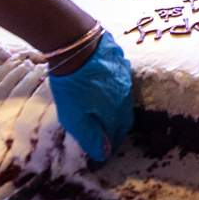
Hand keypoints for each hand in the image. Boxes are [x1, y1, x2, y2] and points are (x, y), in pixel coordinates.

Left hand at [47, 31, 133, 161]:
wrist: (77, 44)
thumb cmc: (72, 85)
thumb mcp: (74, 117)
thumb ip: (90, 137)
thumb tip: (104, 155)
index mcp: (115, 112)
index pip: (116, 136)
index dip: (109, 147)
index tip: (102, 156)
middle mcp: (125, 96)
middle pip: (123, 119)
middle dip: (115, 130)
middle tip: (104, 136)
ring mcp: (125, 77)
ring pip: (123, 99)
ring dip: (115, 110)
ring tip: (102, 113)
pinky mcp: (120, 62)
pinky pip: (120, 82)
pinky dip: (113, 92)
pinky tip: (102, 89)